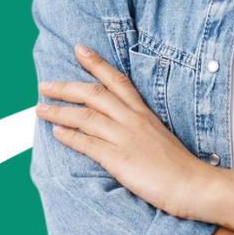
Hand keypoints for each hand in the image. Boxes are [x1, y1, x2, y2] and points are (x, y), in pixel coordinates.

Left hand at [34, 44, 212, 219]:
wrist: (193, 185)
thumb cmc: (178, 166)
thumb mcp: (158, 137)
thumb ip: (138, 128)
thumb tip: (118, 126)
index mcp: (144, 113)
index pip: (117, 81)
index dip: (97, 63)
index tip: (79, 50)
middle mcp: (133, 120)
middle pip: (95, 94)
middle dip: (66, 87)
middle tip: (44, 84)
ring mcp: (126, 138)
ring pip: (86, 116)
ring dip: (59, 111)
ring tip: (39, 109)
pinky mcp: (120, 159)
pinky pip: (89, 144)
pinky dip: (70, 137)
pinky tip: (56, 132)